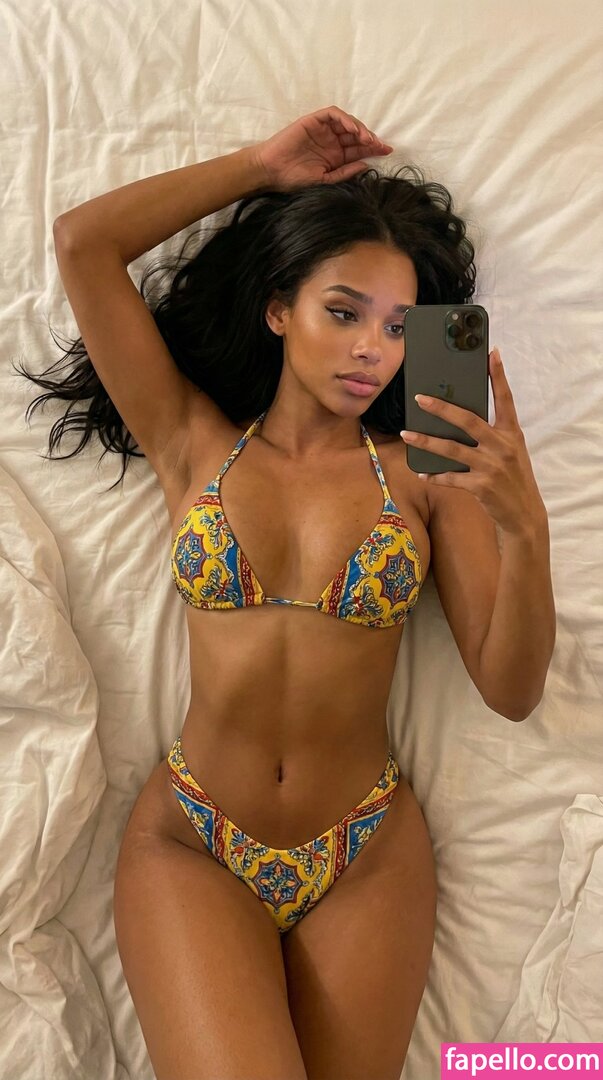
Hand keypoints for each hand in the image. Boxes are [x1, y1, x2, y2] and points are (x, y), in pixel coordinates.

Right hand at [252, 105, 392, 191]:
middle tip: (381, 145)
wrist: (271, 171)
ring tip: (367, 139)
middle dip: (371, 139)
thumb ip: (344, 172)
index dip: (373, 150)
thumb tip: (365, 165)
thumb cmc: (294, 178)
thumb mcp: (324, 180)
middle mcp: (331, 141)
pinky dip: (344, 119)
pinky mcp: (313, 121)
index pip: (358, 150)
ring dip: (360, 128)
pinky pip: (333, 114)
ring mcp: (323, 130)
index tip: (387, 151)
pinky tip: (352, 129)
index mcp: (335, 156)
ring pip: (347, 123)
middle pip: (356, 135)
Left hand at [400, 348, 546, 536]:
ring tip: (406, 434)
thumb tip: (459, 417)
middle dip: (442, 408)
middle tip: (420, 398)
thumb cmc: (513, 477)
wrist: (524, 514)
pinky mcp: (481, 486)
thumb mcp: (511, 451)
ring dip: (426, 441)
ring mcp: (491, 466)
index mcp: (512, 433)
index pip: (505, 399)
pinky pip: (451, 477)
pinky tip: (422, 471)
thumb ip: (492, 434)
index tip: (491, 353)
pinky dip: (435, 475)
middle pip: (468, 420)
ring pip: (452, 449)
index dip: (498, 376)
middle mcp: (502, 446)